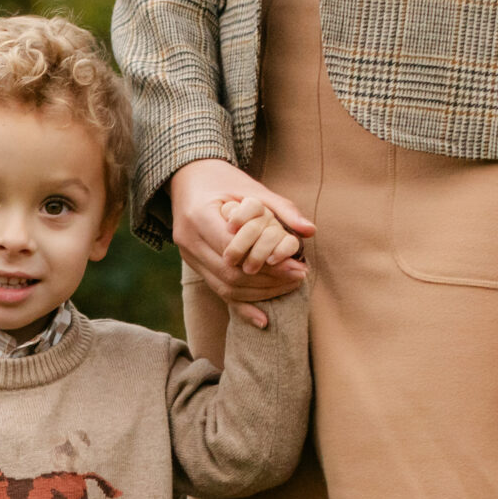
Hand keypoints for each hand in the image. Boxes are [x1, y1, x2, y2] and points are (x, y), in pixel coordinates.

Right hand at [171, 158, 310, 318]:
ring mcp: (187, 255)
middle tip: (299, 278)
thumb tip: (309, 231)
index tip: (297, 267)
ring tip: (288, 286)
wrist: (188, 179)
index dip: (269, 264)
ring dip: (259, 293)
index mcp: (200, 216)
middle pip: (230, 274)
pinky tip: (262, 319)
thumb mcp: (251, 188)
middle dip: (268, 281)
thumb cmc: (223, 180)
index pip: (236, 251)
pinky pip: (218, 291)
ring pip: (224, 287)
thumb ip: (281, 208)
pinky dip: (241, 307)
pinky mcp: (192, 265)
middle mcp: (188, 240)